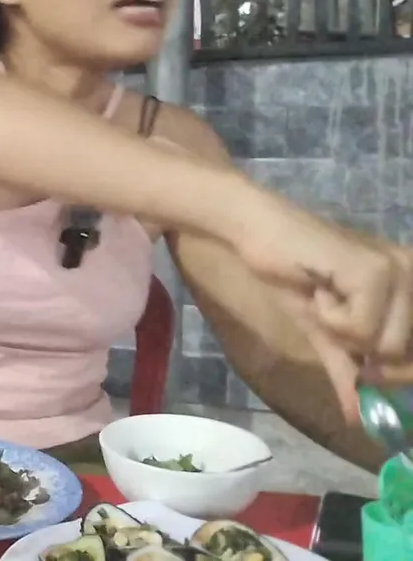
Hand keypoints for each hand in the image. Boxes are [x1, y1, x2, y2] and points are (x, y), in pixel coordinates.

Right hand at [234, 193, 412, 413]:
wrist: (261, 238)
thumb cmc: (295, 278)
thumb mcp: (327, 334)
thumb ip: (349, 373)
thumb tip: (358, 421)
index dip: (395, 374)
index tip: (364, 371)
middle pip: (404, 357)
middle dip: (364, 355)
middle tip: (332, 322)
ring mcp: (399, 272)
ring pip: (385, 346)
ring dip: (342, 334)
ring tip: (324, 300)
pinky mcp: (374, 271)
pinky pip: (361, 329)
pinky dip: (329, 320)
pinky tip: (317, 292)